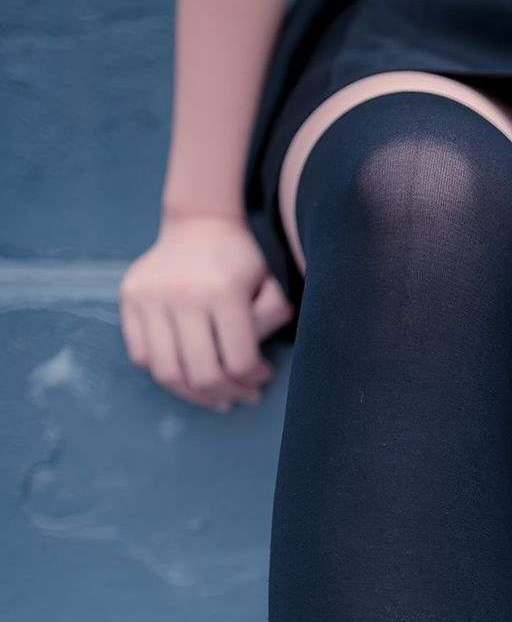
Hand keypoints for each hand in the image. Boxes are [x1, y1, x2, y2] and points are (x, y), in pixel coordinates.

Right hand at [119, 215, 292, 411]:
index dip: (253, 380)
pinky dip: (164, 371)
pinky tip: (185, 371)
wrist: (200, 223)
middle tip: (241, 395)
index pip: (238, 362)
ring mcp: (150, 297)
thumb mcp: (270, 283)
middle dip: (227, 394)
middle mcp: (182, 295)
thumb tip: (255, 370)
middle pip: (202, 375)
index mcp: (222, 292)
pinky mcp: (129, 298)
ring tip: (214, 397)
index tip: (261, 377)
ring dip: (193, 395)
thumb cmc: (241, 260)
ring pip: (168, 373)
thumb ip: (272, 321)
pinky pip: (141, 355)